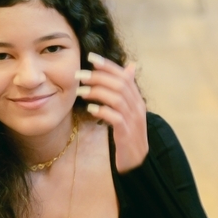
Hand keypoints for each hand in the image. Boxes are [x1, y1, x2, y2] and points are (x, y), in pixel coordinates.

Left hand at [77, 53, 147, 172]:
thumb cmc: (129, 132)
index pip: (124, 76)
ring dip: (97, 92)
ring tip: (81, 91)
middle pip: (120, 85)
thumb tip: (130, 66)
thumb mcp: (129, 109)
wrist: (137, 160)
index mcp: (137, 100)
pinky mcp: (126, 134)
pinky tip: (91, 108)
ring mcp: (133, 121)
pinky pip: (116, 118)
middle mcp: (138, 108)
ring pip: (117, 99)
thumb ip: (126, 90)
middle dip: (99, 77)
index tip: (91, 57)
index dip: (108, 66)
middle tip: (79, 75)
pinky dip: (103, 111)